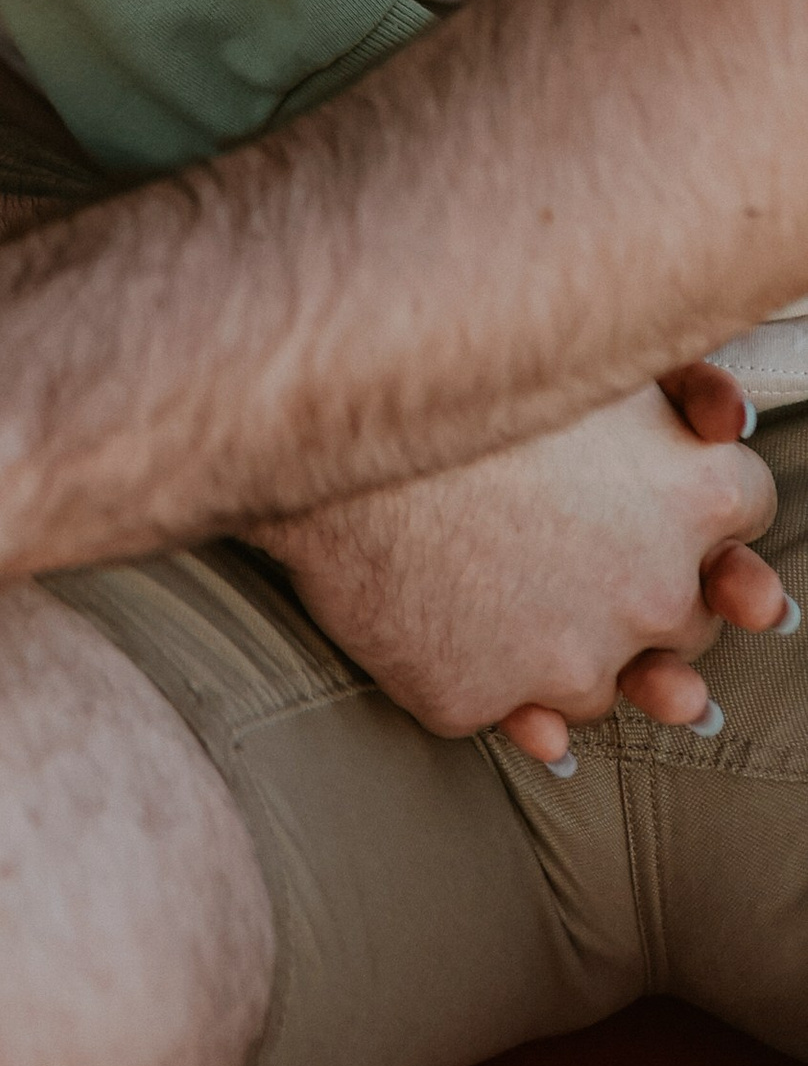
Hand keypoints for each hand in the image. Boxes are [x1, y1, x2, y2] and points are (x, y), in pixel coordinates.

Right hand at [255, 368, 786, 766]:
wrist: (319, 417)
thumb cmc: (456, 369)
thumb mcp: (587, 348)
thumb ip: (679, 386)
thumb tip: (729, 423)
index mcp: (696, 498)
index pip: (746, 511)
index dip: (710, 506)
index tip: (681, 506)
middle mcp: (652, 593)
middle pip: (688, 614)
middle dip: (657, 593)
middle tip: (605, 568)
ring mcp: (567, 659)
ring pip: (601, 681)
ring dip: (585, 658)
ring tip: (557, 635)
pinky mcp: (482, 698)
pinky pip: (510, 718)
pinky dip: (510, 700)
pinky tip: (501, 679)